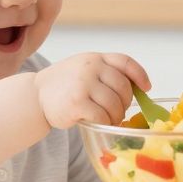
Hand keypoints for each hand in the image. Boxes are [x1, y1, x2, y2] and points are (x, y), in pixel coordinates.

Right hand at [34, 53, 149, 128]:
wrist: (36, 95)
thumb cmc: (64, 85)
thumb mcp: (84, 68)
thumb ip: (105, 73)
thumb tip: (138, 89)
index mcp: (95, 58)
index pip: (125, 62)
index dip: (140, 75)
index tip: (146, 88)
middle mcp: (91, 67)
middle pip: (123, 88)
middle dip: (126, 103)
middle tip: (119, 112)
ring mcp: (83, 84)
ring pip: (115, 105)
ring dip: (116, 116)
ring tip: (109, 119)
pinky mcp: (77, 103)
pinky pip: (103, 116)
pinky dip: (105, 123)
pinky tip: (100, 123)